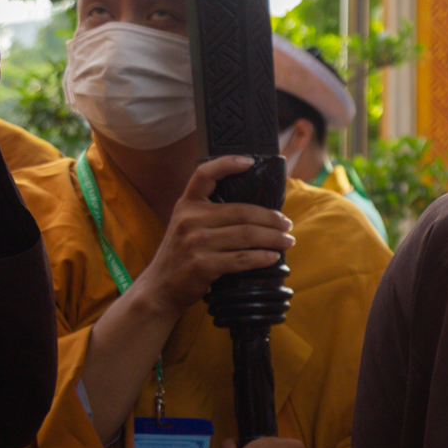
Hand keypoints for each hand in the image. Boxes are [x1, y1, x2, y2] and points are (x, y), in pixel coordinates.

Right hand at [138, 157, 295, 317]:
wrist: (160, 286)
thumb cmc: (182, 254)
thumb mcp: (186, 225)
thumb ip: (209, 214)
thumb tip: (255, 211)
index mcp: (187, 205)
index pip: (204, 175)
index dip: (227, 164)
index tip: (250, 161)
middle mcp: (190, 220)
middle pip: (241, 212)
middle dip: (271, 218)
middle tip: (287, 224)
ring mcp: (195, 243)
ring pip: (246, 235)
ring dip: (273, 238)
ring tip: (287, 240)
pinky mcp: (203, 265)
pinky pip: (242, 259)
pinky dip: (262, 258)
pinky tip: (273, 257)